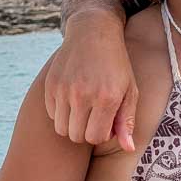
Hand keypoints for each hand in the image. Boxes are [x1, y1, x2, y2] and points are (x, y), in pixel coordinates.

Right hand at [44, 15, 138, 151]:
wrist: (93, 32)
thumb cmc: (116, 66)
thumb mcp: (130, 91)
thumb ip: (127, 121)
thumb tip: (128, 148)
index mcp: (107, 98)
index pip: (95, 137)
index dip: (101, 133)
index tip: (106, 121)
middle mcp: (83, 95)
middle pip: (77, 136)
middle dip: (86, 131)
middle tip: (94, 115)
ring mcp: (64, 89)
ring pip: (62, 129)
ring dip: (72, 124)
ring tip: (83, 108)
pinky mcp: (50, 84)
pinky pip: (52, 114)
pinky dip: (61, 112)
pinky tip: (72, 97)